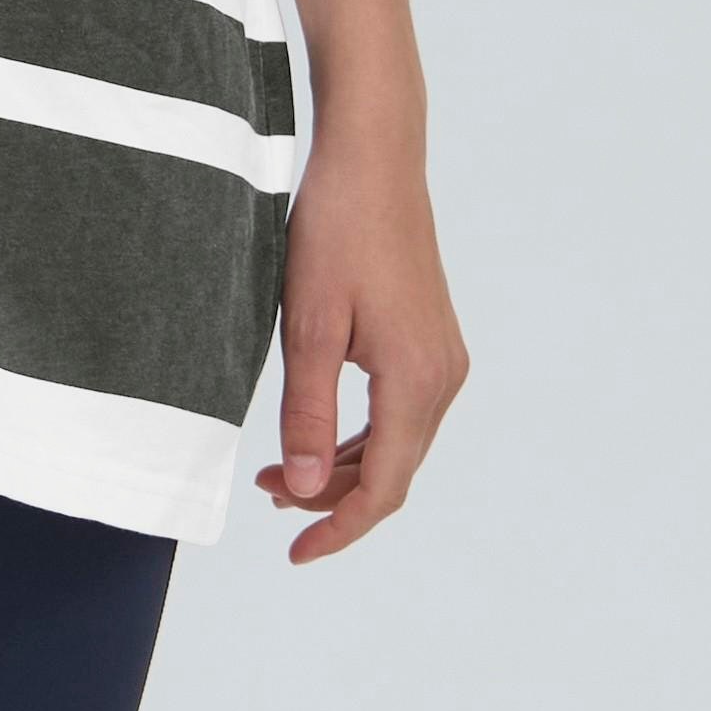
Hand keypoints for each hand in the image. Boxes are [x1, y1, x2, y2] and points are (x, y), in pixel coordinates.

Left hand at [253, 114, 468, 561]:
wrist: (374, 156)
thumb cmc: (336, 229)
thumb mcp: (309, 324)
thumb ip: (307, 412)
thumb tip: (301, 490)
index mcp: (416, 381)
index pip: (382, 487)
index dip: (338, 527)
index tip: (296, 553)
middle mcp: (443, 377)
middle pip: (392, 471)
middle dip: (332, 497)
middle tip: (267, 496)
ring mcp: (443, 357)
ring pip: (397, 443)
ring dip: (342, 465)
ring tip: (279, 472)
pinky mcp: (432, 338)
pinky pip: (400, 411)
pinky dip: (360, 433)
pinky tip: (317, 433)